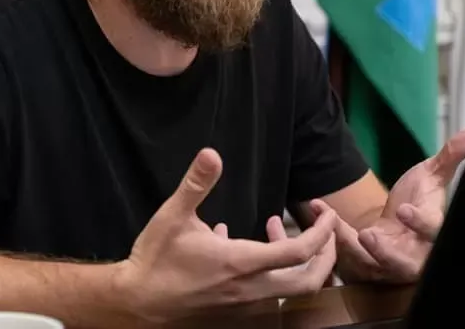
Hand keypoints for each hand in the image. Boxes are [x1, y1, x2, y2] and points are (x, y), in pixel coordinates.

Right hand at [116, 148, 338, 323]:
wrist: (136, 302)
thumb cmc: (155, 258)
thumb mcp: (173, 216)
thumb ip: (196, 184)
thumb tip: (212, 153)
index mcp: (241, 263)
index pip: (300, 252)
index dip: (322, 233)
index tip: (328, 213)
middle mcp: (251, 289)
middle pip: (309, 281)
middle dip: (327, 255)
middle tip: (326, 229)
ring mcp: (244, 304)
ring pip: (291, 290)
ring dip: (298, 262)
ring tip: (276, 227)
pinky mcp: (235, 310)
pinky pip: (268, 293)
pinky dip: (273, 271)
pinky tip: (243, 246)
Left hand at [320, 127, 464, 283]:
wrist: (396, 224)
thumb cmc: (419, 200)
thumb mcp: (432, 176)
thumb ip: (451, 156)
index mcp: (433, 232)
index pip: (434, 232)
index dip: (422, 224)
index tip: (406, 210)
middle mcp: (414, 254)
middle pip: (406, 264)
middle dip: (388, 253)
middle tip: (369, 237)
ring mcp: (388, 263)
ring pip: (371, 265)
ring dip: (352, 247)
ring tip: (333, 225)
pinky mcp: (364, 265)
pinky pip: (346, 255)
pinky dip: (331, 233)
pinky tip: (317, 207)